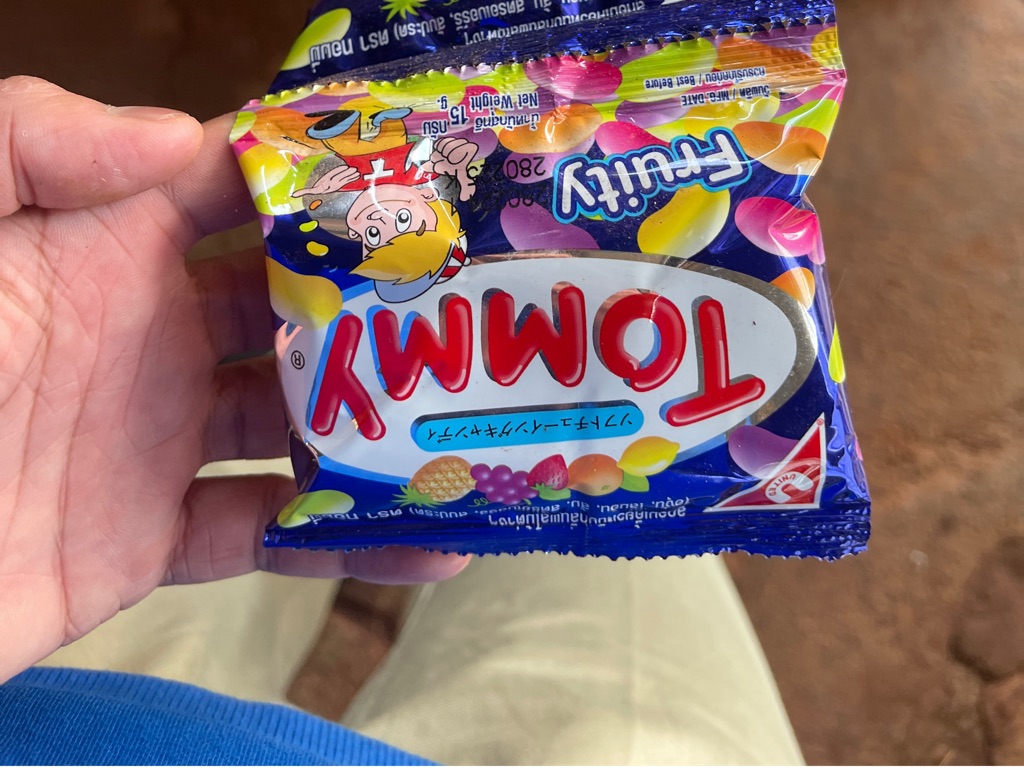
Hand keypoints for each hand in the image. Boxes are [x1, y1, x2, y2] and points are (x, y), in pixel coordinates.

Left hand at [0, 77, 468, 681]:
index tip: (420, 184)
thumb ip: (30, 142)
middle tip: (479, 316)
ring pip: (298, 428)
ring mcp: (157, 441)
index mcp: (110, 252)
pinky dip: (346, 543)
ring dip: (381, 431)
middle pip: (295, 314)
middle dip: (382, 312)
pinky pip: (268, 536)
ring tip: (472, 431)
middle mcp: (150, 338)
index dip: (325, 183)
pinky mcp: (151, 536)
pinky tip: (425, 542)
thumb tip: (182, 136)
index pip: (241, 193)